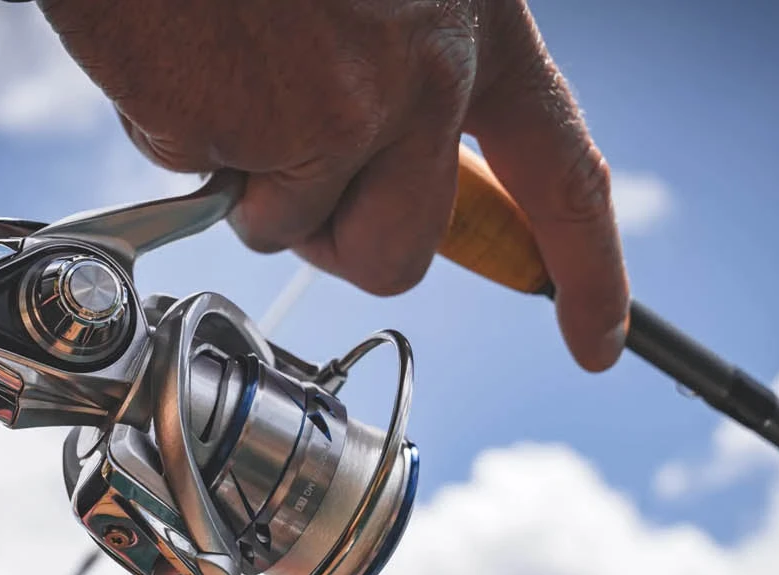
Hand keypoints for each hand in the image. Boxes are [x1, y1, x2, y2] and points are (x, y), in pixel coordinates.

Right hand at [39, 0, 629, 370]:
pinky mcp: (259, 135)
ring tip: (225, 72)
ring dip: (246, 181)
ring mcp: (343, 108)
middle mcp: (429, 70)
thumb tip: (377, 194)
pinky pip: (209, 188)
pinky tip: (183, 54)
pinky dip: (180, 136)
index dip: (586, 263)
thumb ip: (403, 76)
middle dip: (335, 240)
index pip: (562, 167)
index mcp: (476, 22)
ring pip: (294, 233)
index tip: (598, 338)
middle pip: (403, 251)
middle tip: (289, 174)